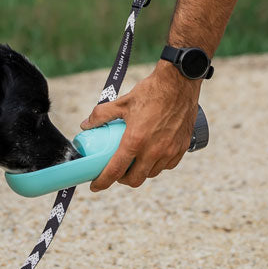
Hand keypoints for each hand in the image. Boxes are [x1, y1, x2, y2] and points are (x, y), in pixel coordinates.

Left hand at [81, 65, 199, 190]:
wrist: (179, 82)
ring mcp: (169, 150)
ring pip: (152, 173)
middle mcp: (153, 150)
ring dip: (141, 172)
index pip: (115, 170)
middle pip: (134, 180)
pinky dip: (157, 165)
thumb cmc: (151, 91)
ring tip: (135, 162)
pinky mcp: (182, 147)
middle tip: (117, 171)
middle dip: (122, 179)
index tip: (95, 186)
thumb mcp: (122, 102)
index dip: (102, 182)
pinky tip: (152, 156)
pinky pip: (167, 166)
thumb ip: (101, 114)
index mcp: (135, 140)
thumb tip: (86, 125)